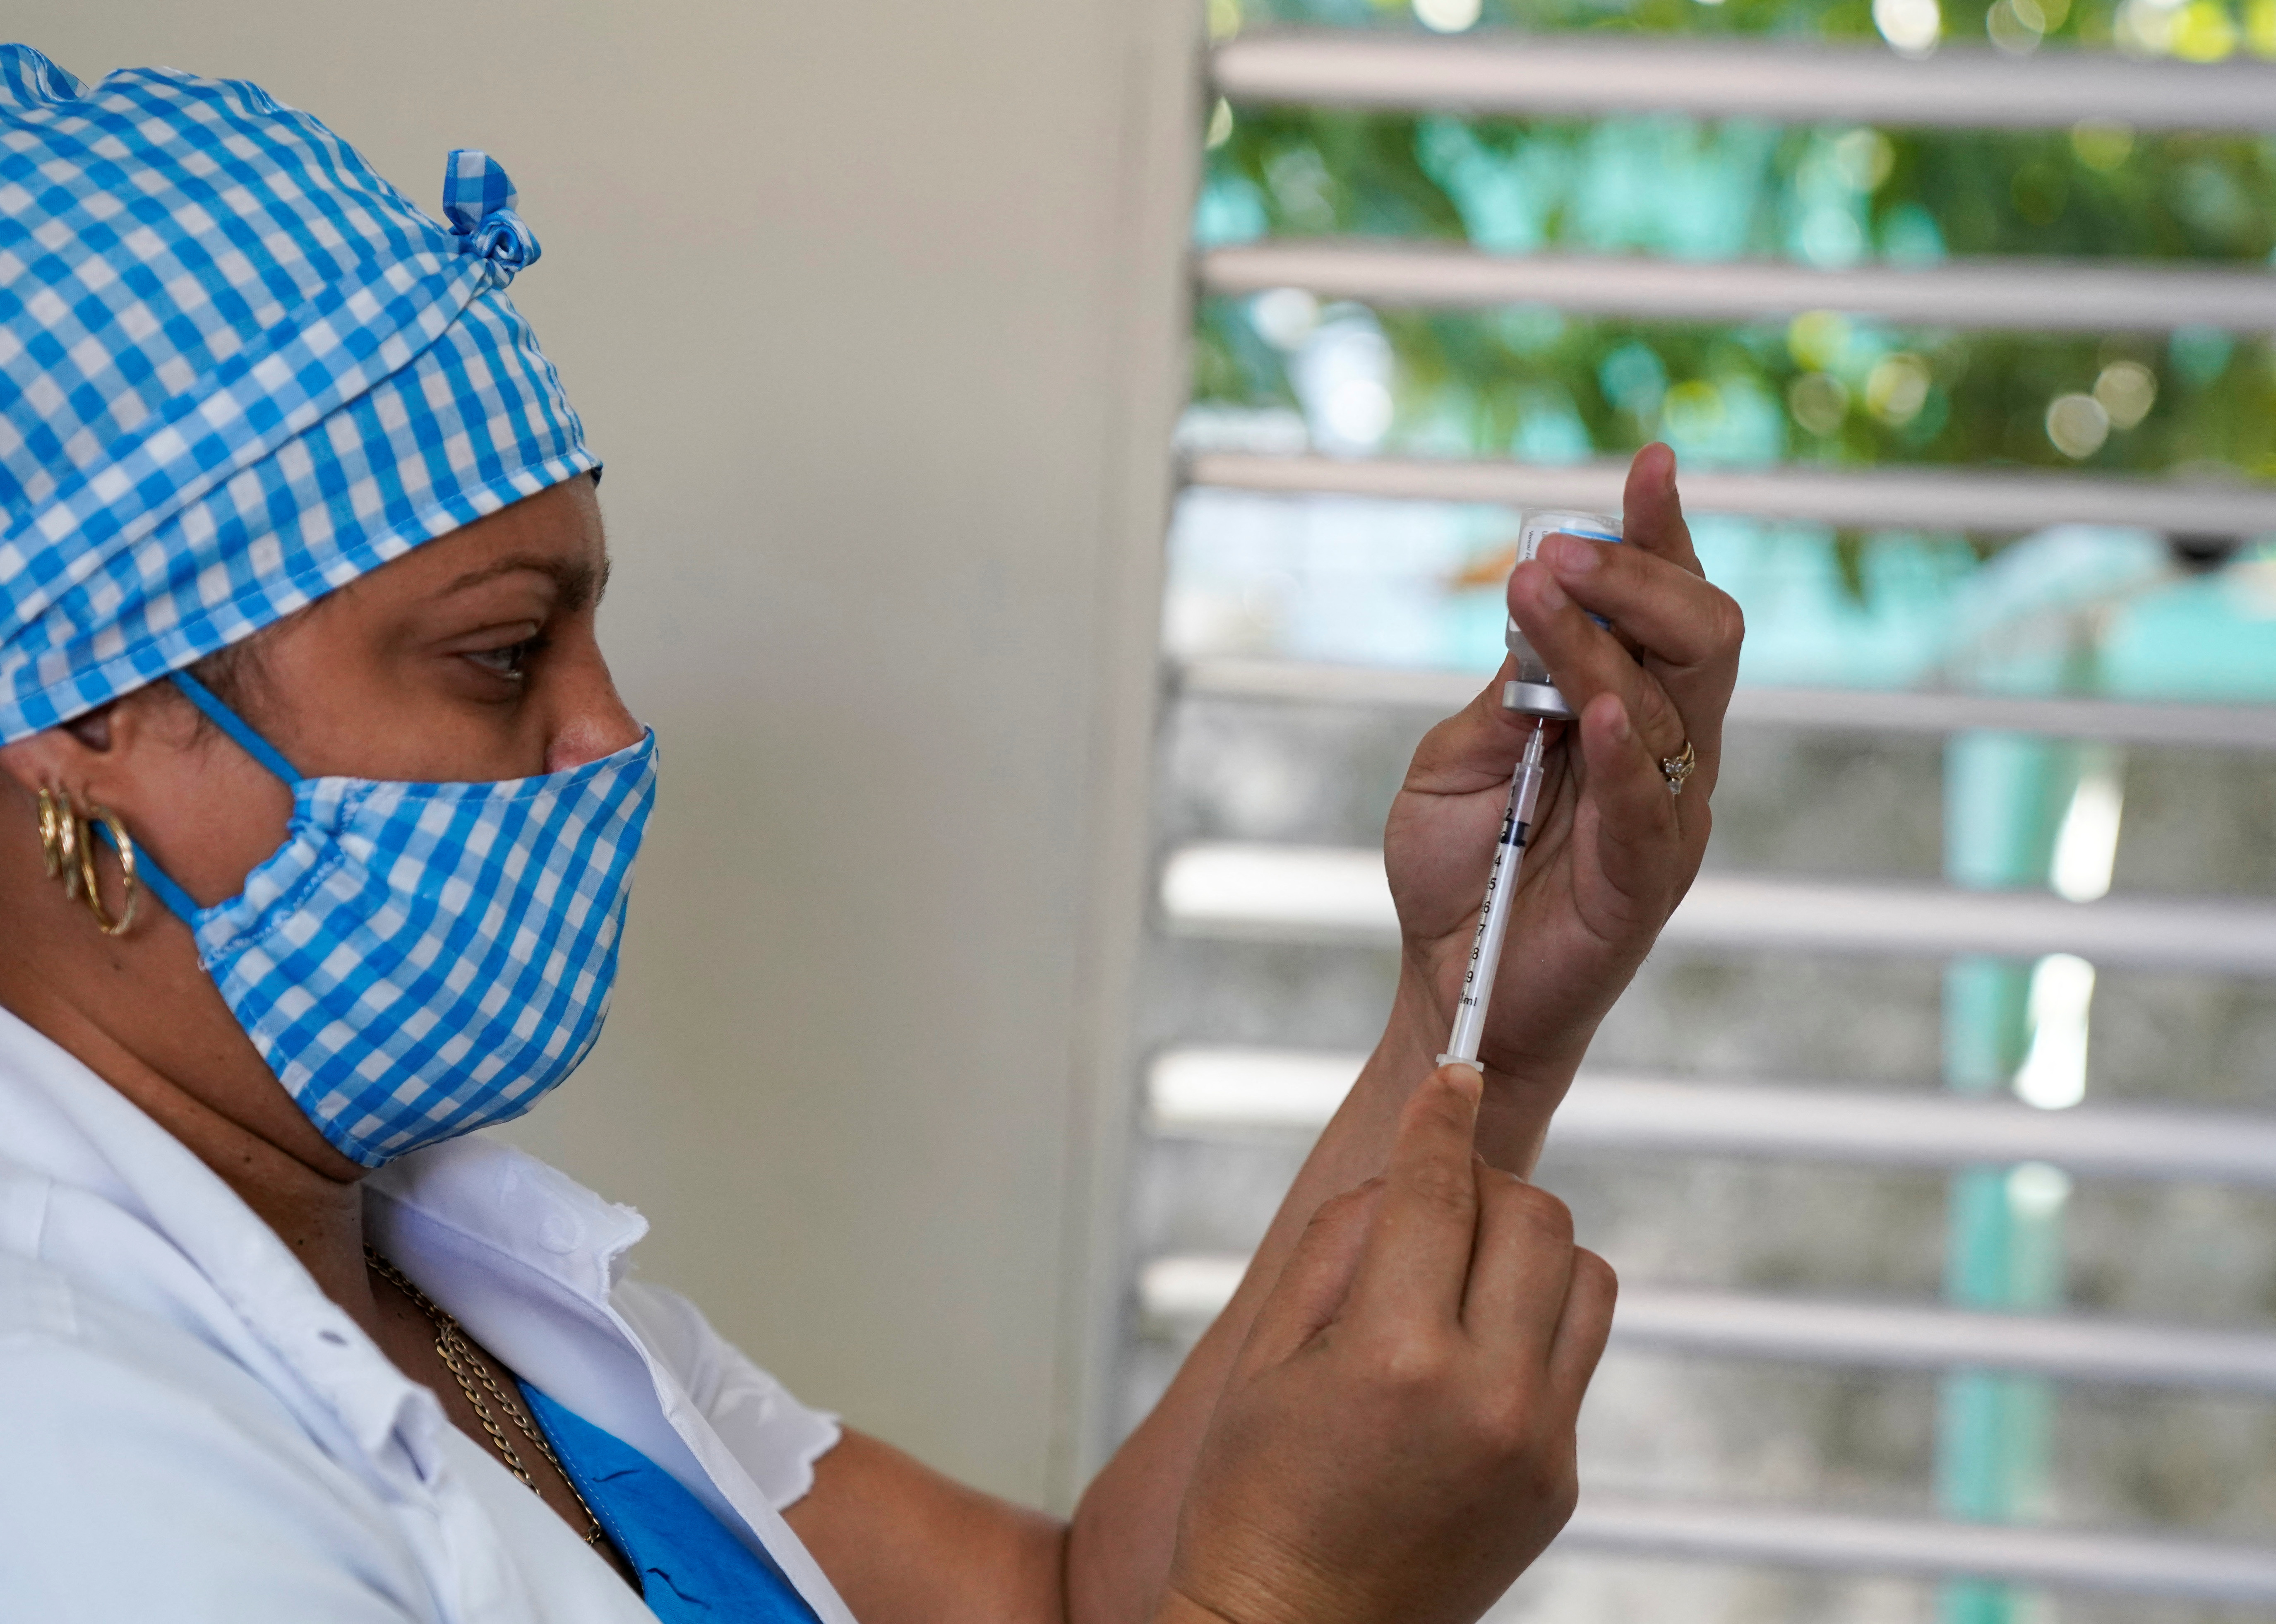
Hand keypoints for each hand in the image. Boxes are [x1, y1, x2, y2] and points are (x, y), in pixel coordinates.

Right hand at [1163, 1067, 1614, 1623]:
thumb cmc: (1254, 1501)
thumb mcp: (1264, 1357)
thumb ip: (1339, 1244)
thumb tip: (1406, 1170)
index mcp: (1394, 1358)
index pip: (1440, 1192)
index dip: (1443, 1117)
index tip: (1454, 1072)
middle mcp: (1485, 1398)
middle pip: (1536, 1219)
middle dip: (1485, 1184)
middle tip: (1435, 1198)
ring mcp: (1537, 1445)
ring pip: (1584, 1278)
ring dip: (1527, 1250)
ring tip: (1460, 1273)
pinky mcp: (1561, 1479)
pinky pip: (1574, 1356)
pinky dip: (1531, 1324)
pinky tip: (1468, 1350)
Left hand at [1381, 443, 1740, 1088]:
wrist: (1447, 983)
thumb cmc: (1457, 871)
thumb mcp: (1455, 759)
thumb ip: (1504, 690)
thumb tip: (1532, 598)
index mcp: (1624, 707)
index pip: (1664, 604)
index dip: (1660, 533)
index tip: (1648, 461)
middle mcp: (1665, 748)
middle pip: (1701, 632)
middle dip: (1634, 573)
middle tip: (1550, 551)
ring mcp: (1667, 810)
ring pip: (1673, 697)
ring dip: (1600, 637)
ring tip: (1533, 592)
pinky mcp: (1649, 877)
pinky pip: (1654, 800)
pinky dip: (1627, 746)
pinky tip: (1597, 708)